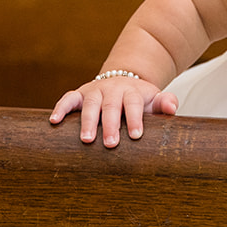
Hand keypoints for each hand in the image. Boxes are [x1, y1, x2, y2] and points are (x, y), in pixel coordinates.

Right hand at [49, 75, 177, 146]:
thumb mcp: (154, 100)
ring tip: (86, 140)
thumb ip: (165, 103)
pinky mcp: (80, 94)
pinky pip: (68, 99)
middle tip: (111, 144)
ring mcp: (94, 91)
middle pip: (111, 105)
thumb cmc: (140, 101)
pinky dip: (61, 108)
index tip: (136, 136)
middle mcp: (112, 89)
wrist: (125, 82)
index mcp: (132, 91)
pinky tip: (54, 121)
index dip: (135, 118)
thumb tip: (172, 107)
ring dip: (87, 121)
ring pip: (90, 104)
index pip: (133, 103)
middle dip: (110, 125)